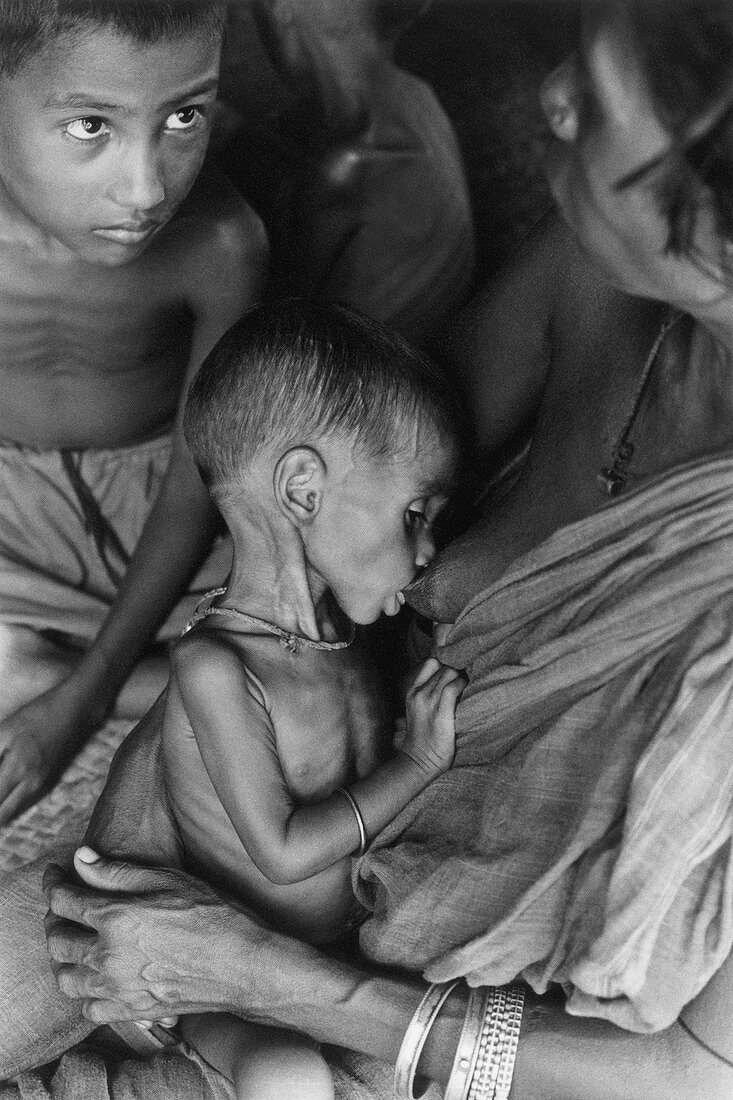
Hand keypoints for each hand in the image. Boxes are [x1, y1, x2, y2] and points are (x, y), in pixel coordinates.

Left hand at [0, 676, 105, 824]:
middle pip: (2, 815)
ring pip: (12, 812)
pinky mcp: (47, 781)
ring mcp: (41, 784)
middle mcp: (30, 783)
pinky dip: (8, 805)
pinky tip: (1, 795)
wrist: (74, 710)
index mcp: (17, 768)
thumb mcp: (5, 731)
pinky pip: (23, 803)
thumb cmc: (37, 715)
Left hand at [43, 847, 280, 1026]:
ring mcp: (117, 989)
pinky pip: (88, 1008)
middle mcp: (108, 956)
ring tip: (76, 942)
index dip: (53, 882)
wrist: (242, 963)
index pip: (63, 899)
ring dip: (64, 958)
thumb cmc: (212, 914)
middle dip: (54, 918)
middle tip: (64, 906)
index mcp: (115, 917)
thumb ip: (117, 871)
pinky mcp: (130, 1012)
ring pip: (66, 978)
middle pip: (57, 939)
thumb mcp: (167, 880)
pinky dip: (85, 993)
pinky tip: (97, 978)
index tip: (55, 873)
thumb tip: (80, 857)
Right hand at [400, 657, 464, 777]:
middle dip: (457, 669)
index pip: (430, 663)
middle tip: (469, 678)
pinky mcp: (439, 712)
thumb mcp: (420, 710)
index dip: (446, 662)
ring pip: (448, 672)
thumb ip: (430, 694)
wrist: (419, 761)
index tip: (458, 669)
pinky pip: (452, 688)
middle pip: (442, 666)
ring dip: (462, 676)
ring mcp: (428, 702)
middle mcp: (419, 693)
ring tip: (469, 686)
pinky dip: (462, 685)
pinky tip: (467, 693)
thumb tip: (452, 681)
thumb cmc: (425, 738)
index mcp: (412, 691)